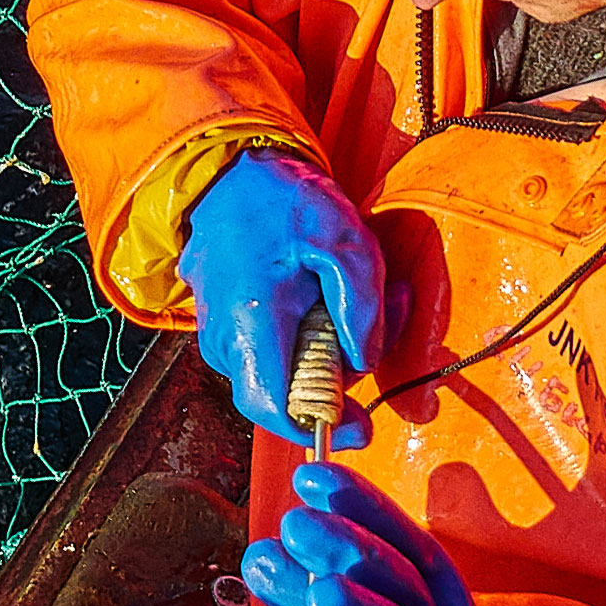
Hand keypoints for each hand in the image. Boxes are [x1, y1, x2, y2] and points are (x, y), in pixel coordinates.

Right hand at [179, 149, 385, 447]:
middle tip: (386, 315)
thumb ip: (361, 307)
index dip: (318, 427)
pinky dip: (306, 338)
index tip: (360, 426)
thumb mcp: (345, 238)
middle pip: (289, 394)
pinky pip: (271, 355)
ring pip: (282, 375)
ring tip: (355, 293)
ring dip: (328, 350)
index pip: (273, 409)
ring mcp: (219, 341)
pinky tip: (324, 297)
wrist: (227, 178)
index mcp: (253, 324)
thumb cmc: (284, 203)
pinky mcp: (223, 333)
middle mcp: (226, 343)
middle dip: (342, 373)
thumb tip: (364, 363)